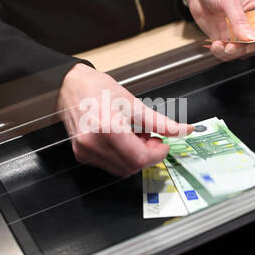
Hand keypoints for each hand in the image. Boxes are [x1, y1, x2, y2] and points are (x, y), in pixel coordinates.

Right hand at [57, 63, 193, 176]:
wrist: (71, 85)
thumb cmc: (98, 89)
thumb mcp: (133, 103)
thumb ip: (160, 122)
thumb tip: (183, 130)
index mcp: (107, 128)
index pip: (140, 158)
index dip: (157, 154)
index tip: (163, 144)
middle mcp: (93, 143)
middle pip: (132, 166)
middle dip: (146, 155)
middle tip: (149, 137)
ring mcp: (85, 151)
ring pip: (122, 169)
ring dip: (134, 157)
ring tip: (133, 136)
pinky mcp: (81, 154)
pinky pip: (110, 165)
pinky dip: (121, 156)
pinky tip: (121, 140)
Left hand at [185, 0, 254, 60]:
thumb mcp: (230, 1)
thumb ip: (239, 20)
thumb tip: (249, 37)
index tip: (254, 43)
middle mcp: (252, 25)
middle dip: (244, 50)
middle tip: (232, 47)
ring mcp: (239, 34)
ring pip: (241, 53)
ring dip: (230, 54)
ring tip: (219, 45)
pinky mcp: (226, 40)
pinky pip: (227, 53)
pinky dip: (220, 53)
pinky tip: (215, 45)